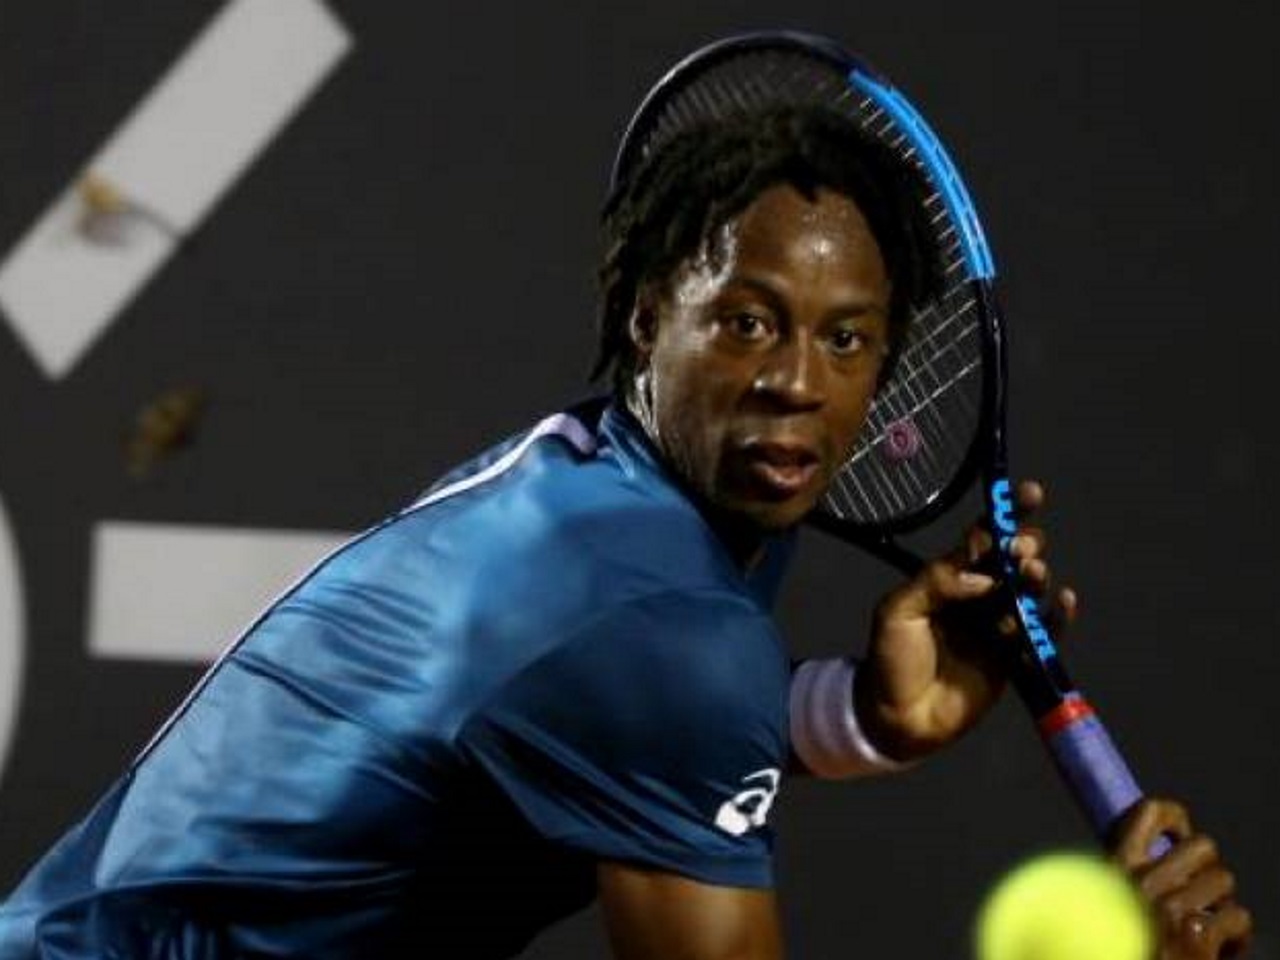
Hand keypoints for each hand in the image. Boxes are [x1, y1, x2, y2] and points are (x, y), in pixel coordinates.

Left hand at [855, 479, 1076, 760]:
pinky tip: (1066, 600)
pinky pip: (1042, 634)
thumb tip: (980, 573)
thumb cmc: (890, 659)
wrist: (897, 718)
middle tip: (1024, 548)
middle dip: (1023, 547)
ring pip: (1027, 594)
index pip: (981, 540)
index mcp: (947, 580)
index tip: (1028, 494)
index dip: (1005, 515)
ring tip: (1034, 573)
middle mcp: (976, 598)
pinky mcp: (1013, 659)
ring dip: (1035, 579)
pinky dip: (1057, 617)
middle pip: (1010, 563)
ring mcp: (996, 627)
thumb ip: (934, 583)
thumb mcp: (897, 612)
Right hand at [1113, 799, 1252, 959]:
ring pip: (1224, 881)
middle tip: (1199, 892)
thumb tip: (1157, 857)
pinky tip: (1219, 953)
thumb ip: (1126, 879)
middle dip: (1208, 868)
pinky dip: (1235, 939)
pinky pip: (1238, 918)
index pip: (1151, 811)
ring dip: (1221, 904)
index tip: (1179, 836)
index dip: (1175, 816)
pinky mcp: (1198, 938)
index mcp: (1115, 867)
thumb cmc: (1115, 946)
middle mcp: (1142, 881)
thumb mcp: (1107, 904)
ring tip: (1208, 926)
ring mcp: (1171, 909)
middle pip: (1202, 846)